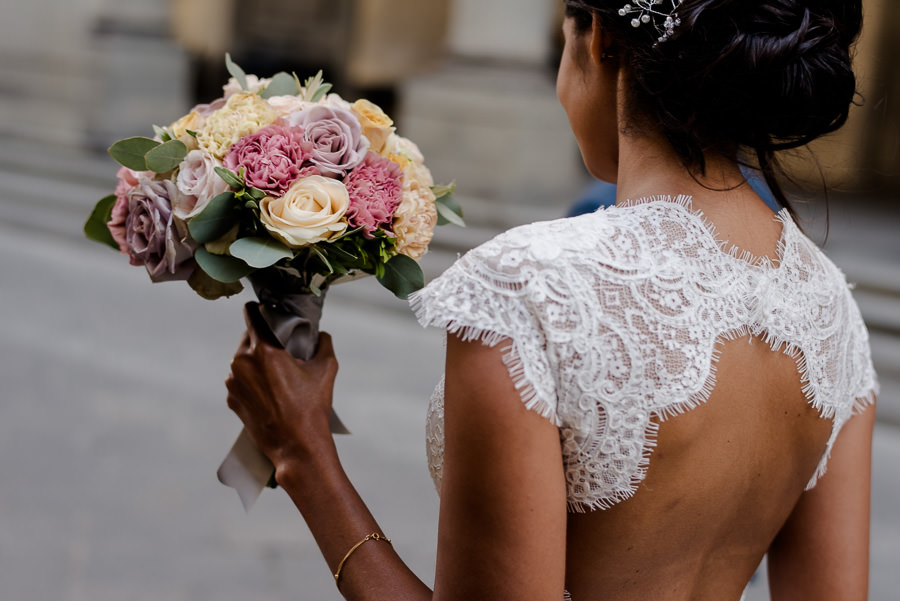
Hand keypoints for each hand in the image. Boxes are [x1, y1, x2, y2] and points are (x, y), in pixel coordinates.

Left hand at [225, 304, 338, 471]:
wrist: (296, 447)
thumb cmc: (312, 408)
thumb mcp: (326, 370)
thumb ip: (324, 344)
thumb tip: (322, 335)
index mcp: (264, 351)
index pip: (251, 316)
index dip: (256, 308)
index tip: (260, 307)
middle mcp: (242, 363)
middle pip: (247, 338)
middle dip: (261, 338)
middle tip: (279, 347)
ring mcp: (233, 383)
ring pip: (241, 360)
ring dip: (254, 361)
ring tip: (275, 373)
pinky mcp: (232, 400)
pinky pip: (239, 381)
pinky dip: (250, 381)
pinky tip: (268, 391)